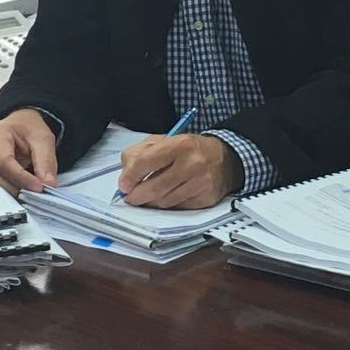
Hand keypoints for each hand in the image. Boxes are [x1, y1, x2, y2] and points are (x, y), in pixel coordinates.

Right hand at [0, 109, 57, 195]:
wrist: (19, 125)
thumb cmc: (28, 129)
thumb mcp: (43, 139)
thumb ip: (46, 161)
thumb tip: (49, 184)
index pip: (4, 162)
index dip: (21, 178)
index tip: (39, 187)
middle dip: (16, 188)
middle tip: (37, 194)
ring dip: (12, 192)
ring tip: (32, 193)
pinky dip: (9, 191)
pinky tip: (23, 191)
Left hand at [117, 134, 243, 209]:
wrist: (225, 159)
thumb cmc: (189, 149)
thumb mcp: (164, 141)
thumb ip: (140, 153)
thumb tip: (125, 178)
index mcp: (180, 144)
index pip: (147, 161)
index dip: (130, 176)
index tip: (123, 185)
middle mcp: (193, 164)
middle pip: (155, 187)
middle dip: (137, 196)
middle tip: (130, 197)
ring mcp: (201, 184)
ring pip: (165, 202)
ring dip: (150, 202)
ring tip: (147, 197)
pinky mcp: (205, 199)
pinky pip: (177, 208)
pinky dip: (167, 206)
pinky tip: (166, 198)